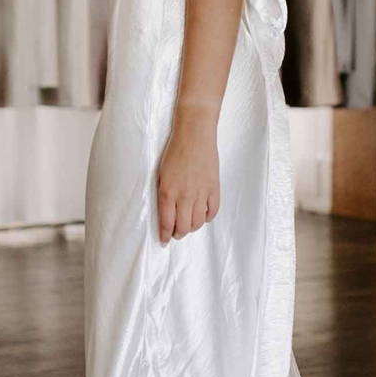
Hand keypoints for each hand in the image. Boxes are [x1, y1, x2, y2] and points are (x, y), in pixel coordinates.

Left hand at [154, 107, 220, 242]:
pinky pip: (212, 211)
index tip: (164, 240)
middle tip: (177, 233)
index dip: (165, 235)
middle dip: (178, 234)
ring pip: (197, 222)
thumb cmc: (175, 151)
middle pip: (182, 227)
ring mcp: (201, 193)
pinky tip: (203, 215)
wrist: (194, 135)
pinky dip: (207, 217)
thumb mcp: (161, 174)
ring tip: (188, 225)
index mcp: (167, 192)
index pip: (166, 223)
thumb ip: (164, 194)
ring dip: (192, 227)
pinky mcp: (214, 188)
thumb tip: (166, 211)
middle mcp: (184, 196)